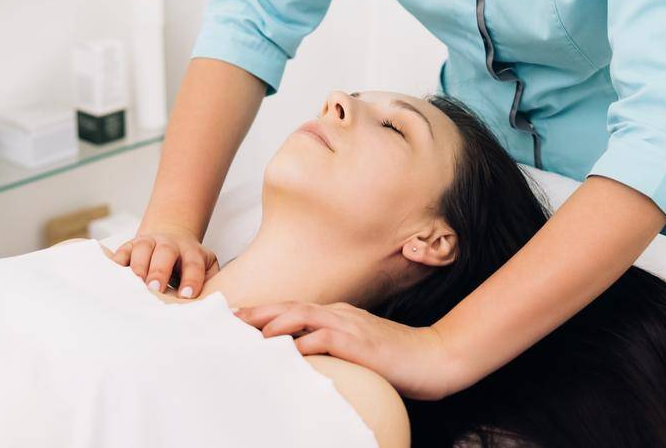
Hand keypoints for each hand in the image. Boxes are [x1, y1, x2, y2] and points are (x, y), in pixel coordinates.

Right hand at [111, 223, 219, 298]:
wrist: (172, 239)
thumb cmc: (189, 264)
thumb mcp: (206, 269)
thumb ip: (210, 285)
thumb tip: (212, 307)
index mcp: (191, 252)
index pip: (194, 264)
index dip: (191, 278)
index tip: (186, 295)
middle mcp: (169, 245)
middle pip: (165, 252)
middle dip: (159, 270)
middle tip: (155, 289)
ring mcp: (148, 243)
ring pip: (142, 248)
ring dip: (138, 266)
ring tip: (135, 283)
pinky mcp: (129, 247)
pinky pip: (121, 252)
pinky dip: (116, 263)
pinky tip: (113, 277)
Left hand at [233, 301, 462, 400]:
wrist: (435, 356)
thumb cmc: (398, 357)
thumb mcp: (359, 348)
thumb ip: (334, 347)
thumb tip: (306, 356)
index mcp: (338, 315)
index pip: (294, 310)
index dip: (265, 313)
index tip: (239, 319)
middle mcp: (340, 314)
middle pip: (291, 307)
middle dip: (259, 313)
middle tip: (230, 320)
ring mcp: (350, 325)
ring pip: (303, 317)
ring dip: (273, 323)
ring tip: (247, 331)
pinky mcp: (360, 343)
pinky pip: (325, 339)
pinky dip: (304, 342)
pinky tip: (286, 350)